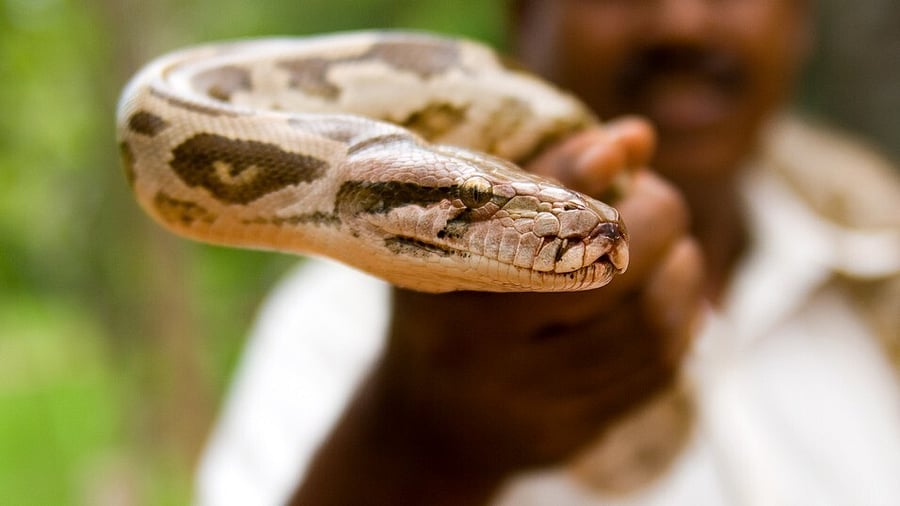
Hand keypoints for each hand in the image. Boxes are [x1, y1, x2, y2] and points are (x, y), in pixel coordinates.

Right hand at [291, 117, 704, 504]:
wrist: (427, 425)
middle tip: (658, 203)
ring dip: (682, 277)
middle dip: (657, 225)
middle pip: (611, 278)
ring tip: (677, 250)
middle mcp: (490, 358)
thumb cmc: (446, 311)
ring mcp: (533, 406)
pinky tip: (676, 302)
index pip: (546, 225)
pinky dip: (680, 327)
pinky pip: (652, 376)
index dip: (601, 183)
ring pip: (646, 330)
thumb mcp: (463, 240)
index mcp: (455, 296)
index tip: (627, 153)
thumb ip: (544, 179)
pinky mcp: (570, 437)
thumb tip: (638, 137)